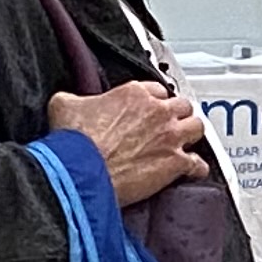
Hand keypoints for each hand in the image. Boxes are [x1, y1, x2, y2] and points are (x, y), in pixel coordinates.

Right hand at [46, 82, 205, 206]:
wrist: (82, 171)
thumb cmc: (74, 141)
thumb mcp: (63, 105)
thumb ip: (73, 98)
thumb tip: (70, 101)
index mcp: (134, 93)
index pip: (156, 90)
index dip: (153, 101)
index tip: (149, 109)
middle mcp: (157, 111)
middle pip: (181, 105)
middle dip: (176, 114)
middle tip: (168, 125)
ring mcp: (170, 136)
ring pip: (197, 127)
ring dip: (191, 135)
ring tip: (184, 142)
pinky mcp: (175, 163)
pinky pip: (198, 164)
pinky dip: (196, 168)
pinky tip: (191, 171)